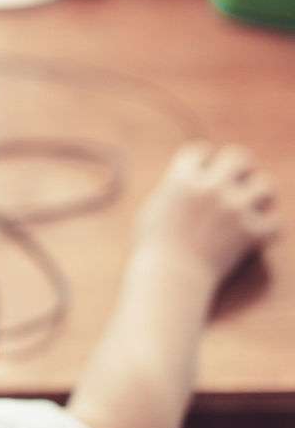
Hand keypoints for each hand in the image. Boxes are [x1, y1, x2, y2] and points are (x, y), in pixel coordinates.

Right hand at [133, 142, 281, 287]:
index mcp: (181, 178)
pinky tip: (256, 233)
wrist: (170, 277)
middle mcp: (210, 187)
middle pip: (239, 157)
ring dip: (259, 194)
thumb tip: (187, 178)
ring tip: (251, 205)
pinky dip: (267, 229)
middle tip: (235, 182)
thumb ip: (173, 188)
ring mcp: (234, 208)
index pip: (200, 150)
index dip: (202, 160)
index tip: (203, 172)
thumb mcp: (153, 208)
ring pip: (265, 184)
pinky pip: (275, 222)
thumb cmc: (153, 246)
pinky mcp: (251, 232)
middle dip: (238, 168)